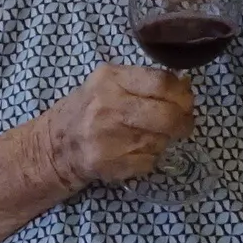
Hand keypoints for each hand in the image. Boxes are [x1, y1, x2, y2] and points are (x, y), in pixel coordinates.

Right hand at [43, 63, 192, 187]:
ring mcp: (106, 137)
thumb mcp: (111, 84)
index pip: (162, 82)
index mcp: (111, 79)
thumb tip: (186, 85)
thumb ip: (146, 82)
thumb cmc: (90, 109)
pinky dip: (151, 158)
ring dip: (165, 140)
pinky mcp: (108, 163)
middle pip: (166, 115)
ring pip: (160, 140)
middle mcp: (107, 106)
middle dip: (183, 122)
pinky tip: (137, 151)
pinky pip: (149, 161)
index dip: (182, 94)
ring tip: (152, 136)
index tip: (187, 102)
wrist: (55, 145)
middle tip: (184, 125)